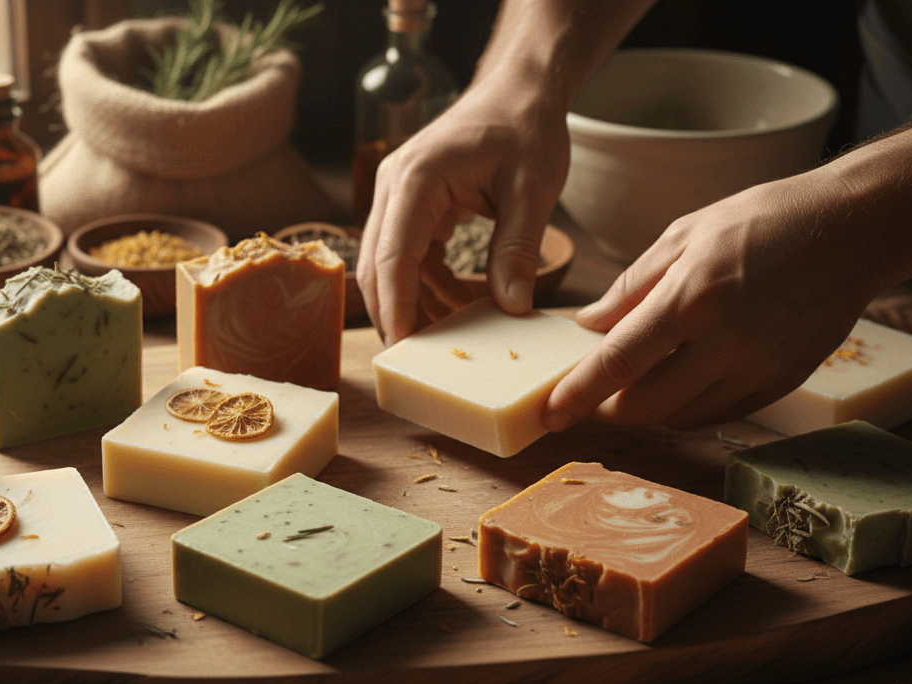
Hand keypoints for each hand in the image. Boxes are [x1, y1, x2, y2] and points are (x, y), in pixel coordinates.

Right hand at [356, 77, 570, 344]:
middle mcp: (394, 188)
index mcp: (416, 179)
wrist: (518, 91)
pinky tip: (464, 306)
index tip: (406, 350)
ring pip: (391, 266)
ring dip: (418, 303)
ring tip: (455, 338)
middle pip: (379, 266)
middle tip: (421, 364)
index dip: (397, 306)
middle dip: (397, 315)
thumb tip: (512, 308)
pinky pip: (410, 258)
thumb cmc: (525, 128)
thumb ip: (518, 247)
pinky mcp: (412, 207)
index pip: (393, 255)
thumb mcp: (533, 188)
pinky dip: (432, 286)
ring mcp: (398, 198)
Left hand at [543, 171, 888, 430]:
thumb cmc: (765, 220)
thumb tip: (588, 325)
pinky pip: (719, 414)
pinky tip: (677, 384)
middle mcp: (727, 342)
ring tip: (632, 386)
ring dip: (647, 411)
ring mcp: (759, 369)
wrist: (856, 228)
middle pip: (646, 406)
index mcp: (693, 297)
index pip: (619, 363)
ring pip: (682, 418)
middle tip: (590, 397)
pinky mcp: (783, 383)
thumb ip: (631, 287)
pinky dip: (687, 408)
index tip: (551, 412)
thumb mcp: (685, 234)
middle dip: (608, 409)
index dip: (578, 394)